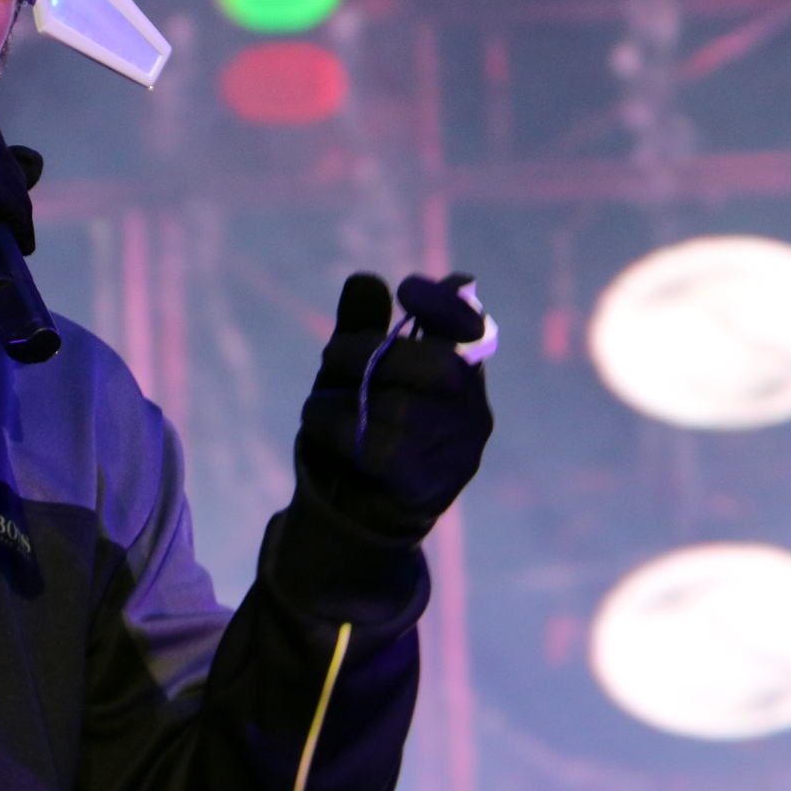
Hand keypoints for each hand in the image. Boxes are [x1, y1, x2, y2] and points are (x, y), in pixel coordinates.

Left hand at [293, 273, 493, 541]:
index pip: (473, 329)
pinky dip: (337, 429)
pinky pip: (376, 445)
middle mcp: (472, 413)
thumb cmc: (357, 429)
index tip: (406, 289)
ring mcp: (456, 454)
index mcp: (464, 376)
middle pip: (435, 364)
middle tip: (331, 358)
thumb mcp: (353, 373)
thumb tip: (366, 280)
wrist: (346, 511)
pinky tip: (321, 428)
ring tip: (318, 404)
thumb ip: (361, 328)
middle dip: (369, 352)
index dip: (445, 304)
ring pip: (398, 405)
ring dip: (341, 396)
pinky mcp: (428, 488)